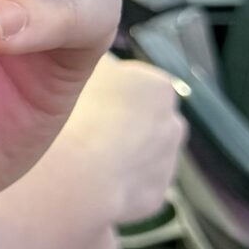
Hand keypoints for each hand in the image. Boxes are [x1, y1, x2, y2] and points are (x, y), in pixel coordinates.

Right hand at [34, 56, 185, 224]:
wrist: (76, 178)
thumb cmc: (75, 116)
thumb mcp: (79, 64)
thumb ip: (90, 56)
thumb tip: (88, 49)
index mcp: (156, 87)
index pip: (128, 80)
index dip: (101, 89)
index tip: (77, 100)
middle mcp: (172, 124)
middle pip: (139, 118)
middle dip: (116, 123)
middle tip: (79, 130)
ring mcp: (167, 166)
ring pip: (140, 153)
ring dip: (118, 154)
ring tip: (82, 158)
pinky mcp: (155, 200)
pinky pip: (133, 185)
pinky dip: (116, 184)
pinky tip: (90, 182)